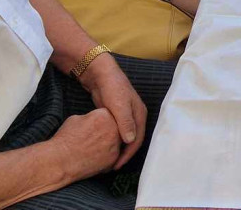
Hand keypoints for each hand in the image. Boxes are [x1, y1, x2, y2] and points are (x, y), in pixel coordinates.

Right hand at [49, 108, 122, 181]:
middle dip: (108, 131)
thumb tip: (93, 118)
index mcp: (104, 115)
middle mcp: (113, 129)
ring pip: (117, 142)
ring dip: (109, 143)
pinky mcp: (113, 159)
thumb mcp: (76, 118)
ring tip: (94, 146)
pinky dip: (107, 156)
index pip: (109, 114)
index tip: (96, 125)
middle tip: (96, 137)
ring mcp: (115, 145)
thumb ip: (90, 116)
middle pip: (116, 127)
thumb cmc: (65, 139)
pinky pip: (114, 155)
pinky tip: (95, 156)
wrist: (59, 161)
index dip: (101, 120)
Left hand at [82, 53, 147, 169]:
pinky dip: (113, 141)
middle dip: (124, 154)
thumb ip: (125, 123)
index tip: (117, 166)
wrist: (100, 74)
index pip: (138, 140)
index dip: (128, 154)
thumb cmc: (112, 88)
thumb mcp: (119, 106)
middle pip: (133, 140)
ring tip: (108, 160)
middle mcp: (135, 116)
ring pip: (125, 137)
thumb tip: (130, 141)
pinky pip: (117, 132)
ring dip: (119, 149)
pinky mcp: (116, 115)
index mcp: (140, 114)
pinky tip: (105, 147)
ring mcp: (126, 115)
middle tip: (112, 167)